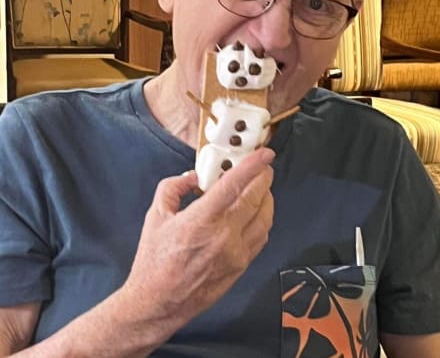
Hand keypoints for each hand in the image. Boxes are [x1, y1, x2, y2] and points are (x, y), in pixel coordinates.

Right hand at [120, 146, 274, 338]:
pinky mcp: (241, 267)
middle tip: (263, 166)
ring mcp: (236, 254)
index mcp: (201, 221)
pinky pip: (261, 236)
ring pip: (265, 218)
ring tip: (260, 187)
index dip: (252, 166)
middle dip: (263, 177)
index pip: (234, 186)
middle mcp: (224, 237)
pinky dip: (263, 219)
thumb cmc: (154, 260)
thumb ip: (173, 188)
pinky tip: (256, 212)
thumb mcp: (155, 216)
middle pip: (256, 198)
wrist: (157, 304)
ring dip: (266, 198)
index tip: (264, 153)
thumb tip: (194, 177)